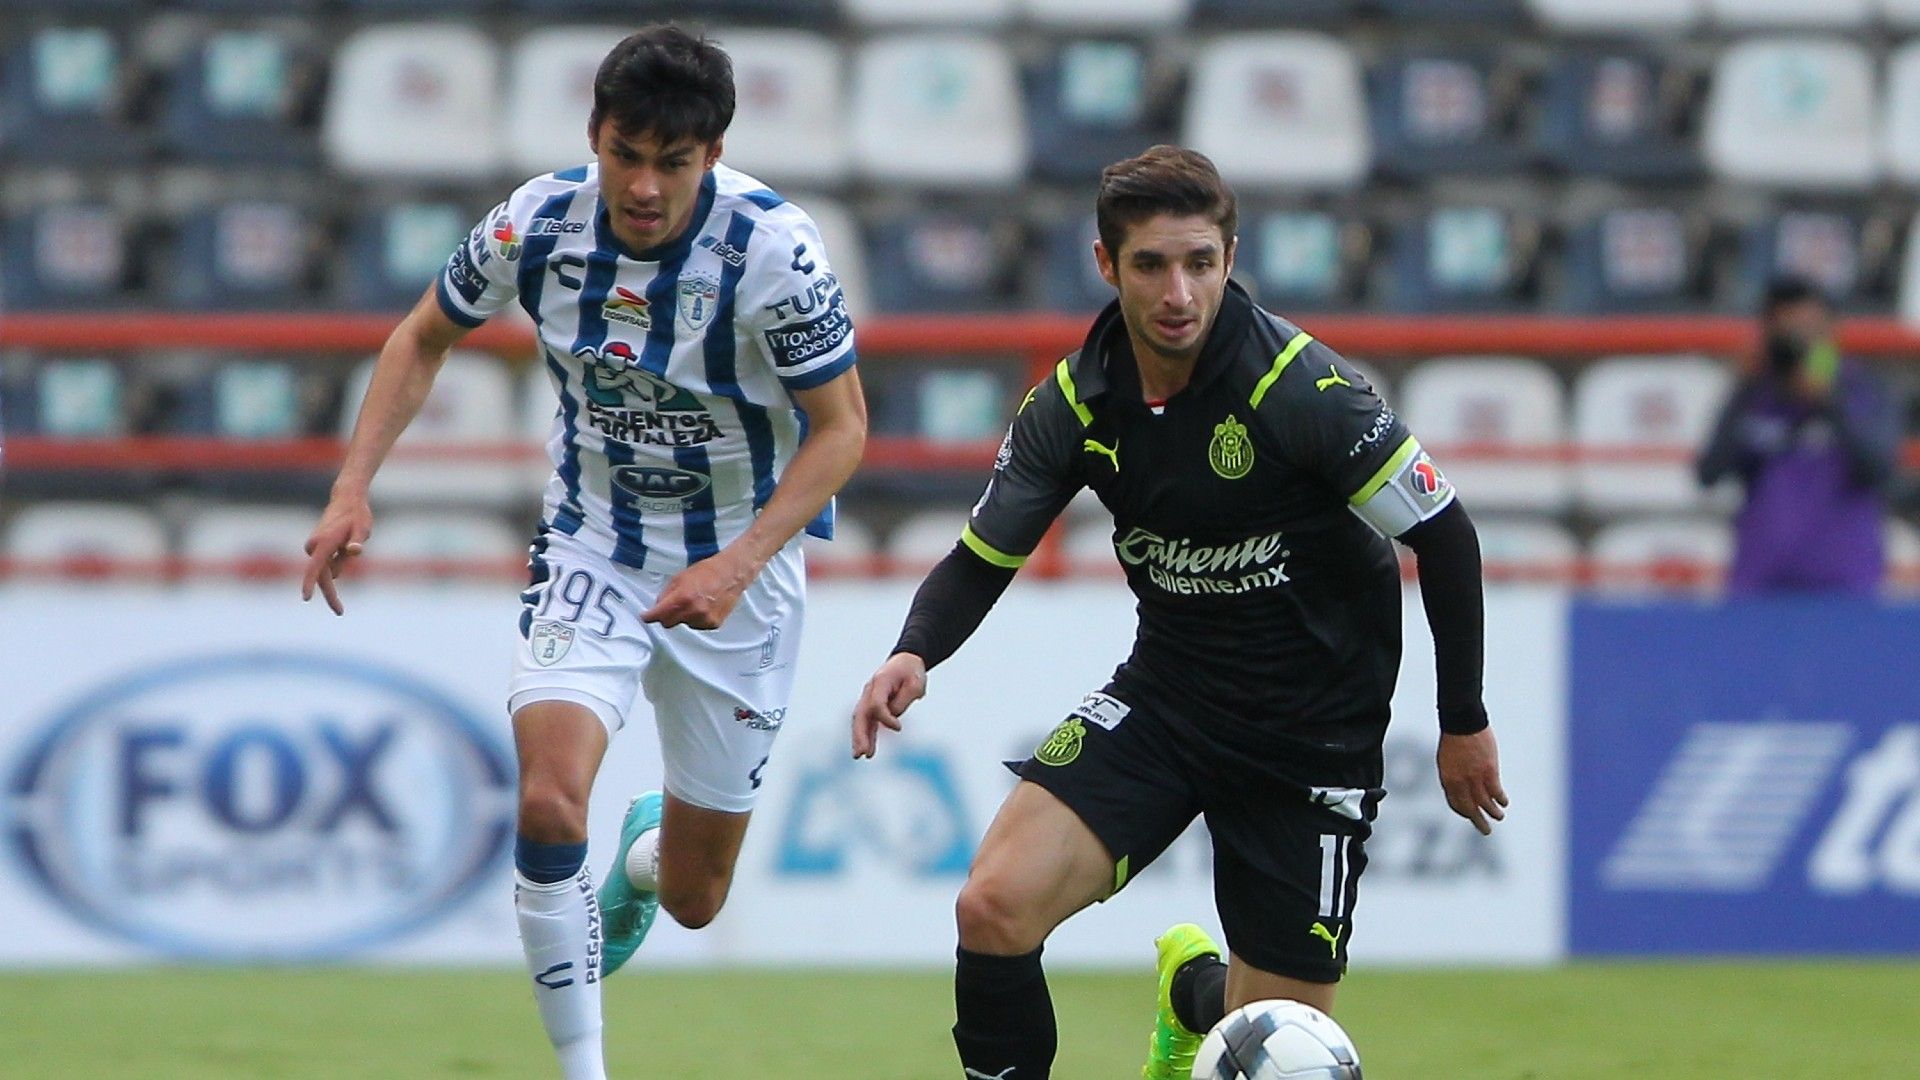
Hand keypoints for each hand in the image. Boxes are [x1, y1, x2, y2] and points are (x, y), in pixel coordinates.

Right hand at [301, 496, 372, 615]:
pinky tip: (345, 545)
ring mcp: (314, 547)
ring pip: (324, 570)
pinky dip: (335, 565)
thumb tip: (354, 551)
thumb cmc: (357, 515)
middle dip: (329, 594)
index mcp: (325, 542)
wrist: (347, 500)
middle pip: (321, 576)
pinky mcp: (317, 548)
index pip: (315, 567)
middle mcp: (315, 545)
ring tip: (353, 544)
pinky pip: (326, 564)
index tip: (306, 598)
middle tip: (340, 612)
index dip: (310, 583)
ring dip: (337, 571)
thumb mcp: (363, 528)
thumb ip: (358, 541)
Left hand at [642, 549, 756, 629]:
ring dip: (684, 616)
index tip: (645, 617)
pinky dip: (697, 618)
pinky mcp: (713, 624)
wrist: (731, 574)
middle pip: (669, 623)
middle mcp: (693, 611)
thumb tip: (658, 606)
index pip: (659, 614)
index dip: (649, 616)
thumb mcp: (680, 577)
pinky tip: (704, 606)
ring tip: (696, 601)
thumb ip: (666, 593)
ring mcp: (704, 619)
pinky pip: (697, 625)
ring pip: (684, 624)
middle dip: (667, 616)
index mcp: (683, 597)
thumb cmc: (708, 572)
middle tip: (674, 604)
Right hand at [852, 652, 926, 758]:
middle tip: (862, 753)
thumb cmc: (912, 672)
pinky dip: (866, 736)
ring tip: (859, 756)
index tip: (900, 727)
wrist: (906, 661)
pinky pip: (867, 722)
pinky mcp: (873, 705)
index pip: (877, 705)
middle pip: (861, 714)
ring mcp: (869, 697)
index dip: (886, 719)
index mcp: (881, 682)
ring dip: (859, 738)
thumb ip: (903, 701)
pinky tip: (867, 751)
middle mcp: (870, 690)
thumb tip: (892, 718)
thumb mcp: (915, 685)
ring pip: (860, 720)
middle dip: (860, 735)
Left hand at [1436, 728, 1507, 835]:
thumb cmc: (1453, 739)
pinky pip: (1496, 792)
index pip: (1455, 804)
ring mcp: (1475, 778)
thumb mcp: (1446, 760)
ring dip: (1494, 813)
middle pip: (1470, 809)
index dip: (1463, 811)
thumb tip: (1461, 787)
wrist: (1461, 722)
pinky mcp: (1489, 772)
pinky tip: (1504, 802)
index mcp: (1448, 780)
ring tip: (1499, 817)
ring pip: (1486, 804)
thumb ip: (1454, 775)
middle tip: (1486, 831)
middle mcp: (1460, 783)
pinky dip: (1501, 799)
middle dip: (1478, 822)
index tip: (1470, 815)